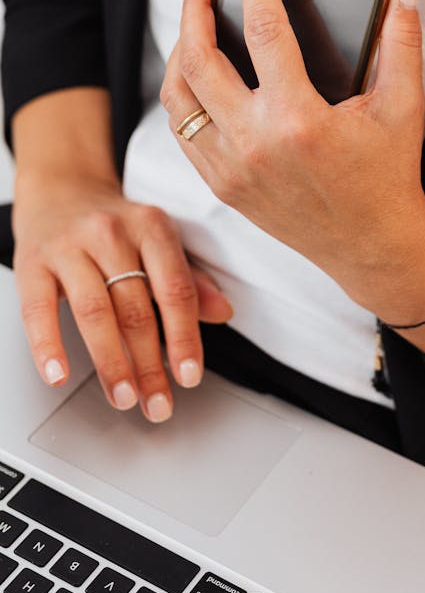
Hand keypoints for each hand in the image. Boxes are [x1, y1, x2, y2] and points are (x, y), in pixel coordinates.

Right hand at [12, 174, 232, 420]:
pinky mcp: (33, 262)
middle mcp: (111, 233)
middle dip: (149, 363)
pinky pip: (39, 310)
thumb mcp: (157, 239)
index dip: (184, 337)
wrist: (61, 189)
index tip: (189, 376)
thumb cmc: (115, 224)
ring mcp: (70, 247)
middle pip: (135, 308)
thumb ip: (189, 278)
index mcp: (151, 226)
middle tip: (157, 402)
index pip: (175, 289)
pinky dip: (48, 346)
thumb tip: (223, 312)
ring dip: (110, 362)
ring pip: (94, 313)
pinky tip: (58, 375)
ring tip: (123, 397)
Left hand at [160, 0, 424, 313]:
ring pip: (177, 98)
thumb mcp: (402, 106)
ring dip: (178, 51)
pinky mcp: (222, 186)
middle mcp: (255, 144)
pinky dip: (183, 96)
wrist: (372, 247)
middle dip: (191, 8)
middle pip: (198, 60)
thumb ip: (402, 40)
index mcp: (299, 121)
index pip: (263, 30)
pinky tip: (196, 74)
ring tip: (192, 22)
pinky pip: (183, 132)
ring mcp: (232, 169)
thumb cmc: (388, 177)